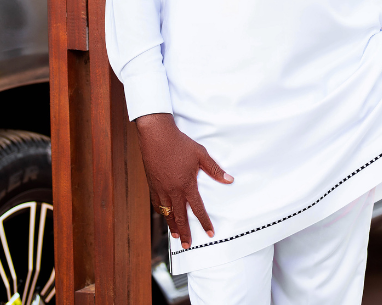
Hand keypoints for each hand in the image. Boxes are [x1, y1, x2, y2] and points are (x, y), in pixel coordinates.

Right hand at [135, 112, 232, 249]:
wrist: (157, 136)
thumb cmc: (180, 143)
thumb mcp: (201, 154)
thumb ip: (214, 170)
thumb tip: (229, 179)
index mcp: (187, 185)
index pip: (197, 208)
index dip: (204, 222)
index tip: (210, 233)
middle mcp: (173, 190)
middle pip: (180, 216)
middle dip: (185, 232)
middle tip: (187, 245)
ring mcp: (161, 189)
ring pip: (167, 213)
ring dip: (172, 226)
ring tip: (176, 236)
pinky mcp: (152, 184)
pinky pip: (157, 204)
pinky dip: (162, 212)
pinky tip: (164, 215)